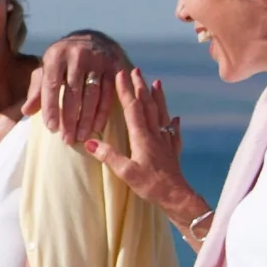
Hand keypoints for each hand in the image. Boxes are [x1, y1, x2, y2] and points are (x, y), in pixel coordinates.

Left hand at [27, 32, 127, 149]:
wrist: (93, 40)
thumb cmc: (63, 61)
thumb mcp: (47, 69)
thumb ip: (37, 90)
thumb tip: (26, 111)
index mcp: (56, 55)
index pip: (52, 85)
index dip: (51, 108)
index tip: (51, 128)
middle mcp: (77, 55)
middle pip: (73, 92)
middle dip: (69, 119)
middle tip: (67, 139)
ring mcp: (98, 60)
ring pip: (92, 95)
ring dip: (86, 119)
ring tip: (80, 137)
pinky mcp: (114, 67)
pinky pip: (108, 94)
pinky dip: (102, 113)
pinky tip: (96, 127)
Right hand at [80, 68, 207, 222]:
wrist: (177, 196)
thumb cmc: (151, 185)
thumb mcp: (126, 172)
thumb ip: (109, 156)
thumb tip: (90, 141)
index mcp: (142, 137)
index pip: (132, 108)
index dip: (126, 90)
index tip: (121, 73)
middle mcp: (155, 134)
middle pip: (148, 105)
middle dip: (141, 86)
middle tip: (136, 69)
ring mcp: (166, 142)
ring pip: (162, 114)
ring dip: (158, 97)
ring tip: (158, 82)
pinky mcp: (172, 152)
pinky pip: (173, 132)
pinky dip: (174, 123)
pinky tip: (176, 118)